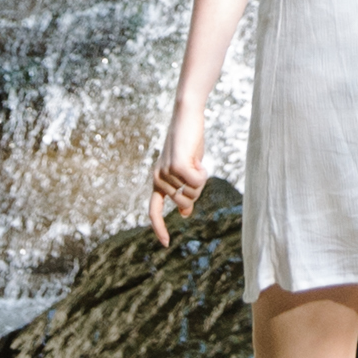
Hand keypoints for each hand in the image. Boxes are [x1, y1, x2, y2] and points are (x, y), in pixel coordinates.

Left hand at [149, 111, 207, 245]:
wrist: (187, 115)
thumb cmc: (189, 140)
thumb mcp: (186, 168)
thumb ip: (183, 189)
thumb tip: (184, 213)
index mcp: (157, 180)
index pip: (154, 210)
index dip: (159, 227)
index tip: (165, 243)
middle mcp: (158, 179)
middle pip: (186, 200)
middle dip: (197, 188)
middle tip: (196, 167)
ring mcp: (166, 173)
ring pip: (193, 191)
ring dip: (201, 178)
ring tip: (195, 159)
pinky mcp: (177, 166)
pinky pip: (197, 182)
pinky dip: (203, 173)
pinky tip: (199, 159)